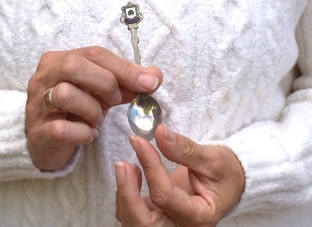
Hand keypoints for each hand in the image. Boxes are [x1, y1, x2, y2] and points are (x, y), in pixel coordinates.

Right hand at [25, 46, 161, 170]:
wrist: (49, 140)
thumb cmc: (78, 109)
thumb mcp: (102, 91)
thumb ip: (127, 82)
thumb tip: (155, 76)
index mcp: (60, 60)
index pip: (95, 54)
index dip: (125, 68)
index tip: (149, 83)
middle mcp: (44, 77)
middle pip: (74, 66)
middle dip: (105, 84)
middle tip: (114, 101)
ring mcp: (37, 105)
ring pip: (65, 94)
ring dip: (92, 110)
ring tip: (97, 120)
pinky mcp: (38, 133)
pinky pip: (61, 129)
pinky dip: (83, 133)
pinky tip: (88, 134)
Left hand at [115, 124, 244, 226]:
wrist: (228, 182)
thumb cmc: (226, 173)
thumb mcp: (212, 159)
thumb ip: (185, 149)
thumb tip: (161, 134)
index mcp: (199, 216)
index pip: (165, 196)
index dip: (150, 167)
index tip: (140, 142)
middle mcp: (182, 226)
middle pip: (143, 224)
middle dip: (127, 195)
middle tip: (122, 165)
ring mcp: (168, 224)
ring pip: (134, 221)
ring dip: (124, 195)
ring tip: (126, 166)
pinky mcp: (159, 217)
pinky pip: (134, 214)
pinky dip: (127, 197)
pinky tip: (134, 174)